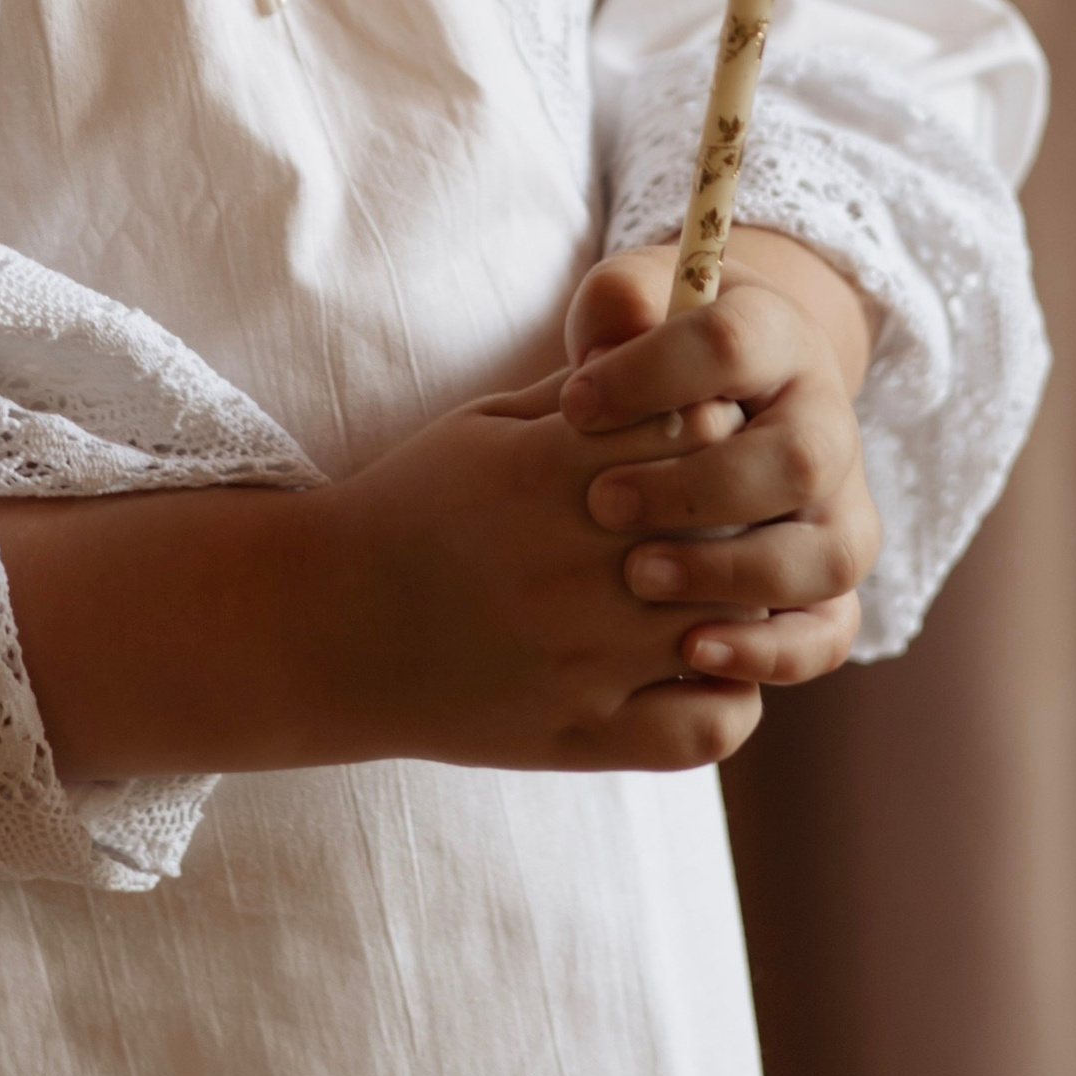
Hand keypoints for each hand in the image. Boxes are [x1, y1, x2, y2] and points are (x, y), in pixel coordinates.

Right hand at [299, 369, 781, 772]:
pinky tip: (706, 663)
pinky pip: (709, 727)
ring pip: (738, 624)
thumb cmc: (412, 506)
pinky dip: (732, 696)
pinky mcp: (584, 733)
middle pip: (732, 522)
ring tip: (723, 581)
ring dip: (745, 599)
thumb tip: (663, 341)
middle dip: (742, 510)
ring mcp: (587, 658)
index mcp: (552, 472)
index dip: (717, 424)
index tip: (700, 434)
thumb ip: (575, 392)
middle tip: (725, 511)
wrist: (330, 622)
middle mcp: (579, 565)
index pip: (702, 426)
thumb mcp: (484, 425)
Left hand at [558, 231, 880, 691]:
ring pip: (829, 555)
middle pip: (799, 459)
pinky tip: (691, 651)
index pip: (733, 344)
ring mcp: (841, 505)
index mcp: (779, 336)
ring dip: (733, 575)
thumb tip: (614, 332)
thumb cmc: (650, 349)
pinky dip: (771, 651)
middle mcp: (828, 421)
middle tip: (602, 502)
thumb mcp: (633, 304)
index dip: (651, 374)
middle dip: (696, 491)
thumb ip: (618, 302)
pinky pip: (832, 630)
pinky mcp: (831, 578)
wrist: (718, 392)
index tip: (573, 403)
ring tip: (637, 576)